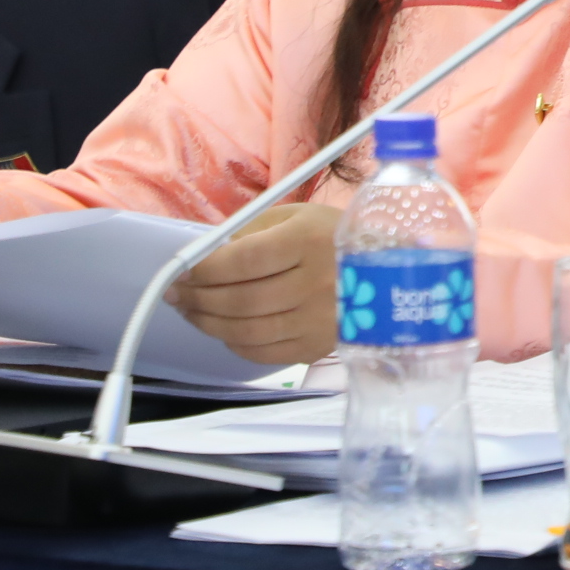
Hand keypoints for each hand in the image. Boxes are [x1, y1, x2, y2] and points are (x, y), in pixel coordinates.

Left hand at [167, 204, 339, 363]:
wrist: (392, 272)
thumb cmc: (336, 238)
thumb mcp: (297, 217)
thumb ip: (251, 231)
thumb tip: (206, 256)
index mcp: (308, 241)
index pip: (243, 260)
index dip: (204, 270)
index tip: (183, 272)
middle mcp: (316, 282)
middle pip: (241, 299)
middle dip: (198, 299)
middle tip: (177, 295)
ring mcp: (319, 319)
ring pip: (247, 330)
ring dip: (209, 324)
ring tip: (193, 313)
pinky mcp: (319, 345)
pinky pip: (265, 352)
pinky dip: (236, 343)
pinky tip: (226, 331)